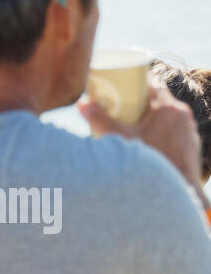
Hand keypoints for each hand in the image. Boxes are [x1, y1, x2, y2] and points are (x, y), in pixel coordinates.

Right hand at [80, 82, 202, 187]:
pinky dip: (163, 132)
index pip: (152, 83)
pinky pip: (175, 130)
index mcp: (167, 109)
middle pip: (159, 99)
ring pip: (168, 116)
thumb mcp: (120, 141)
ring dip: (152, 117)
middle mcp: (182, 115)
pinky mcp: (191, 144)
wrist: (178, 190)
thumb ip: (100, 121)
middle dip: (140, 102)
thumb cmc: (150, 165)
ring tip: (133, 127)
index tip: (121, 87)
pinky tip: (150, 143)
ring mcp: (189, 130)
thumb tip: (81, 104)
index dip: (135, 82)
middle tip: (121, 109)